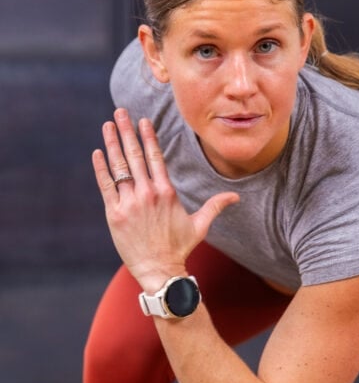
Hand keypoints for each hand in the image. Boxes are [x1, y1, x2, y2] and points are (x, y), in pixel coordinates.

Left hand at [92, 108, 238, 292]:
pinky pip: (106, 185)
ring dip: (112, 143)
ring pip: (119, 166)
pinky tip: (98, 152)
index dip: (148, 136)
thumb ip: (215, 206)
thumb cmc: (180, 248)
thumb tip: (236, 197)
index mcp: (167, 192)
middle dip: (127, 131)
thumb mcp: (200, 225)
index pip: (156, 156)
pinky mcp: (114, 214)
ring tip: (108, 125)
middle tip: (120, 112)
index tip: (143, 120)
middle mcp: (147, 193)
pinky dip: (101, 168)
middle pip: (135, 155)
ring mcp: (129, 203)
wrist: (159, 270)